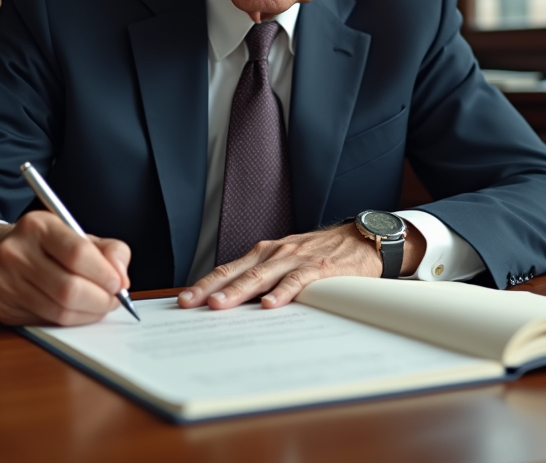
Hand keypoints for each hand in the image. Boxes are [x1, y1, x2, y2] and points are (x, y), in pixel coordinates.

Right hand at [0, 212, 130, 326]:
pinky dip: (71, 321)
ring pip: (59, 311)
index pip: (77, 253)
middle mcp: (15, 252)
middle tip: (113, 300)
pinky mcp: (3, 308)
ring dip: (89, 314)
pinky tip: (77, 310)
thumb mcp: (78, 235)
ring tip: (99, 306)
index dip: (104, 273)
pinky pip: (47, 322)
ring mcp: (5, 282)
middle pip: (68, 288)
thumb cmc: (48, 246)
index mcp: (37, 226)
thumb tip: (122, 278)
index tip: (119, 283)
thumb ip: (110, 250)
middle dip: (100, 300)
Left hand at [177, 221, 425, 310]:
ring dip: (238, 291)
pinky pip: (296, 281)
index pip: (228, 270)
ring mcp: (295, 259)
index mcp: (264, 254)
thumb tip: (236, 304)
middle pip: (236, 273)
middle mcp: (274, 253)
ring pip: (260, 276)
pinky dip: (281, 293)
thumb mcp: (287, 261)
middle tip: (189, 304)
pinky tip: (269, 304)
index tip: (183, 300)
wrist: (361, 239)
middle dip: (210, 289)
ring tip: (219, 305)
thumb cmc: (321, 255)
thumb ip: (264, 278)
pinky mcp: (318, 269)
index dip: (204, 284)